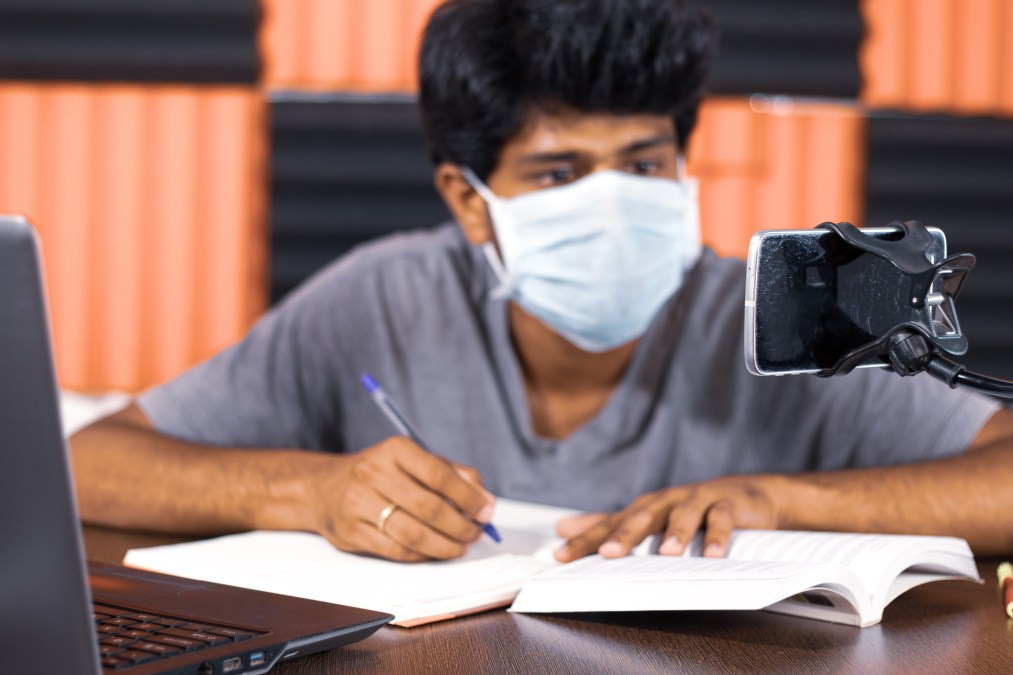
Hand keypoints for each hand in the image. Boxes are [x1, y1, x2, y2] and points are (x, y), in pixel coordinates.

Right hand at [310, 436, 494, 561]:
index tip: (486, 511)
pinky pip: (397, 551)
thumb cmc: (382, 474)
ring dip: (445, 545)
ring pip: (414, 534)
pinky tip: (435, 552)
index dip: (469, 498)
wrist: (324, 488)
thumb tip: (485, 500)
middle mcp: (374, 473)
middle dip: (461, 526)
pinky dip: (423, 555)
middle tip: (476, 533)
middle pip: (429, 508)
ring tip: (460, 546)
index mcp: (395, 450)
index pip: (440, 476)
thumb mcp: (415, 461)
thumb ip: (453, 474)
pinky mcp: (351, 532)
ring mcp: (359, 504)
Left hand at [553, 475, 784, 561]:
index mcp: (644, 509)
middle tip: (608, 553)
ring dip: (676, 532)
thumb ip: (607, 524)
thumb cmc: (691, 510)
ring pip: (684, 514)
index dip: (585, 541)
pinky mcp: (728, 504)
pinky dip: (719, 535)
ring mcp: (697, 500)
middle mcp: (666, 501)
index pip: (609, 525)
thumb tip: (562, 528)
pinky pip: (722, 519)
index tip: (560, 557)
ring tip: (666, 553)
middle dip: (624, 534)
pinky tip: (714, 554)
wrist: (747, 496)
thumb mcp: (649, 518)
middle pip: (642, 516)